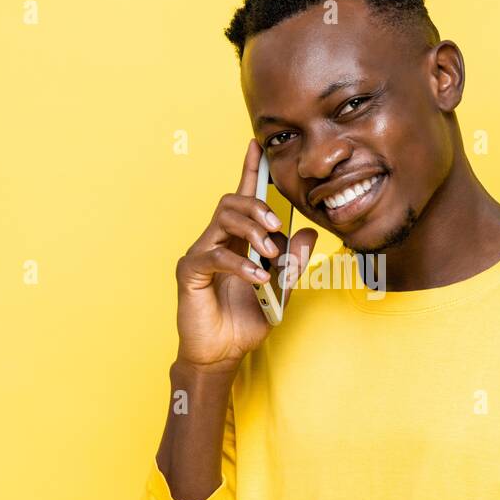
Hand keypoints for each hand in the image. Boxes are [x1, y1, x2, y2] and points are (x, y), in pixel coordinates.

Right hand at [173, 139, 317, 372]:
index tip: (258, 144)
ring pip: (222, 219)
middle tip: (277, 227)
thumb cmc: (246, 320)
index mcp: (238, 239)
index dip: (251, 169)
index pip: (243, 196)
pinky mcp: (190, 272)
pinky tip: (258, 277)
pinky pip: (215, 255)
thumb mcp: (281, 290)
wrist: (222, 354)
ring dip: (252, 231)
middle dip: (258, 207)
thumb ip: (294, 262)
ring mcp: (201, 253)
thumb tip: (309, 232)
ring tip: (270, 254)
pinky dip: (240, 264)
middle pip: (232, 201)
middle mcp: (216, 239)